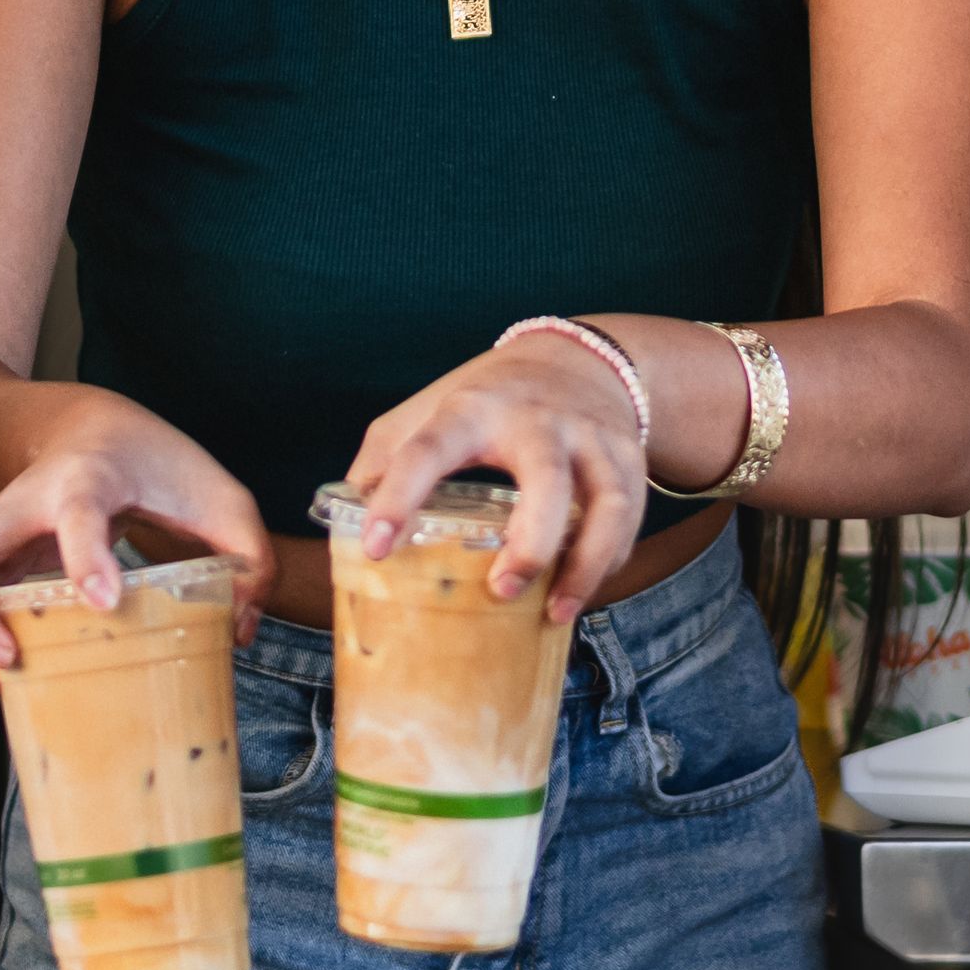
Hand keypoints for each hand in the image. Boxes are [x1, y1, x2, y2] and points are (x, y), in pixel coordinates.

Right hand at [0, 403, 268, 690]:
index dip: (85, 556)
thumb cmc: (153, 461)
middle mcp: (28, 500)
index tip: (104, 601)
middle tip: (8, 654)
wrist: (93, 427)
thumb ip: (247, 553)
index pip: (78, 511)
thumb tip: (240, 626)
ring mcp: (0, 527)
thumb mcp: (217, 495)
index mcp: (90, 478)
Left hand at [342, 329, 658, 629]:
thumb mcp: (428, 410)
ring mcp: (591, 438)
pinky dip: (609, 561)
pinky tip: (582, 592)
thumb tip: (341, 525)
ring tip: (556, 612)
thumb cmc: (489, 397)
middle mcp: (538, 419)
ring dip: (586, 563)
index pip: (428, 451)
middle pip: (545, 476)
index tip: (377, 547)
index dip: (398, 497)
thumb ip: (383, 458)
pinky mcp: (628, 460)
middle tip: (500, 591)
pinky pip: (628, 519)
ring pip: (606, 502)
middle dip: (529, 541)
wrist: (579, 357)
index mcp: (472, 409)